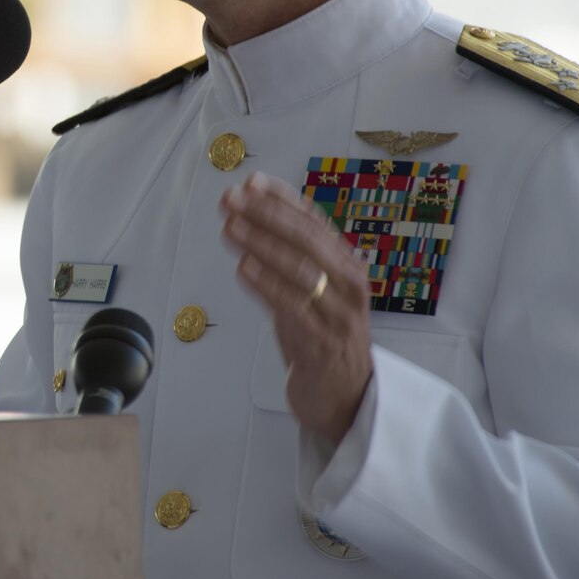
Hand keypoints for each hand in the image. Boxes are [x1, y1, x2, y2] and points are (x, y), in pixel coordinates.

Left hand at [220, 172, 372, 445]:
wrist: (345, 396)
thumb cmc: (321, 335)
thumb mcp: (312, 289)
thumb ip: (291, 255)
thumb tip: (251, 211)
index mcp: (346, 264)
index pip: (314, 220)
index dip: (281, 199)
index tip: (250, 182)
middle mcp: (348, 284)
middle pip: (306, 239)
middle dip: (265, 215)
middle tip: (231, 200)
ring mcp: (338, 314)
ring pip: (299, 269)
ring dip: (262, 244)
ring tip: (230, 228)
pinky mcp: (322, 343)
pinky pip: (291, 306)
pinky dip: (266, 284)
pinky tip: (243, 268)